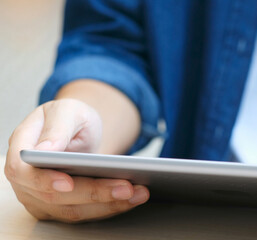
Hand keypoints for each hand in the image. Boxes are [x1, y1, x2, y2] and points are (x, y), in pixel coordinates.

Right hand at [5, 99, 148, 222]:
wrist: (78, 131)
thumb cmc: (69, 117)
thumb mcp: (67, 111)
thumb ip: (57, 128)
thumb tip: (43, 151)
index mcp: (21, 149)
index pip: (24, 172)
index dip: (43, 180)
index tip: (68, 182)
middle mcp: (26, 180)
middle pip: (55, 197)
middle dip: (94, 193)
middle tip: (126, 187)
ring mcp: (41, 197)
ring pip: (73, 210)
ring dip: (109, 204)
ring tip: (138, 193)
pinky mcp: (62, 207)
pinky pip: (86, 213)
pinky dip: (111, 206)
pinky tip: (134, 197)